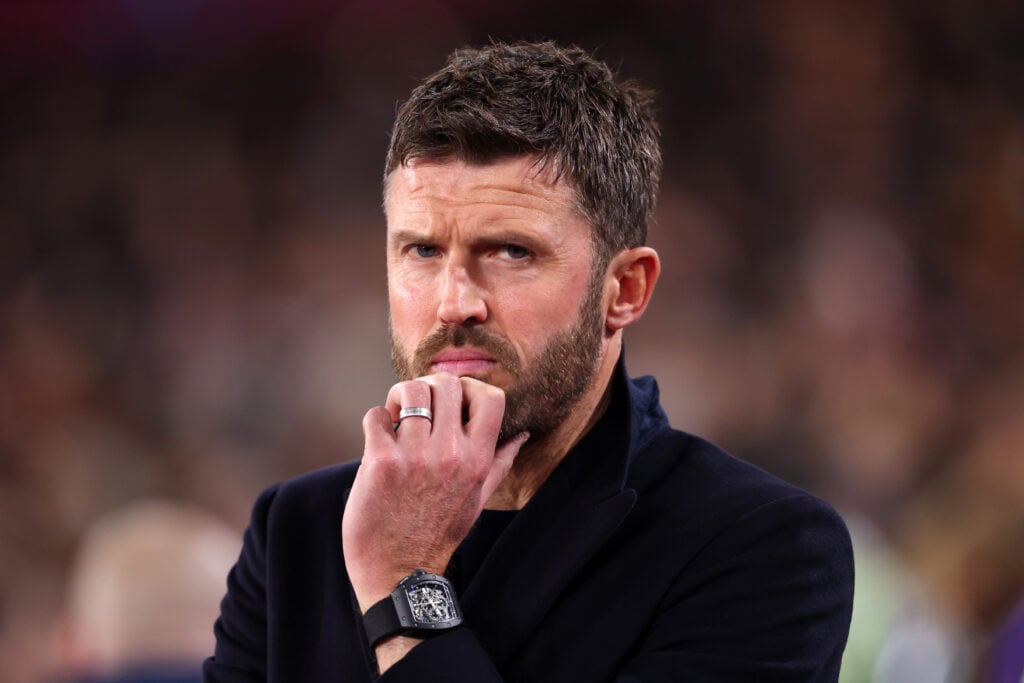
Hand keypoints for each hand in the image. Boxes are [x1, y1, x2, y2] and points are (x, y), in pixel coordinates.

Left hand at [342, 373, 528, 614]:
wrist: (400, 572)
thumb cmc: (438, 533)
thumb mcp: (477, 498)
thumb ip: (500, 461)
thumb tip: (522, 434)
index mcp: (477, 459)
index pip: (490, 397)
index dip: (470, 388)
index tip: (453, 401)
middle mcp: (450, 454)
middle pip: (447, 383)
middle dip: (429, 387)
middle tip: (418, 405)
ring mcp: (415, 457)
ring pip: (409, 391)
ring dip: (398, 399)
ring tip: (395, 417)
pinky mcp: (381, 462)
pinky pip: (376, 416)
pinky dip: (375, 420)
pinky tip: (378, 438)